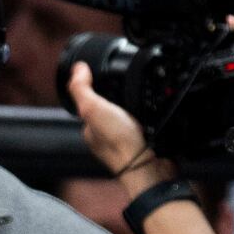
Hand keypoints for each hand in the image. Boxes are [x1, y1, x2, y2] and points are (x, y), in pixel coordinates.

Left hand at [64, 63, 168, 189]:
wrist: (148, 165)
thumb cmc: (119, 142)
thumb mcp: (93, 108)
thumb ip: (82, 89)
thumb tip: (78, 68)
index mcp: (90, 129)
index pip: (91, 103)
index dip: (98, 88)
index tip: (108, 76)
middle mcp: (106, 137)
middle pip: (113, 109)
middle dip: (122, 99)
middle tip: (131, 89)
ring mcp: (127, 142)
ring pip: (131, 118)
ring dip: (139, 108)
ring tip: (144, 101)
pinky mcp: (146, 145)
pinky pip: (148, 126)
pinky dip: (151, 119)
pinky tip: (155, 116)